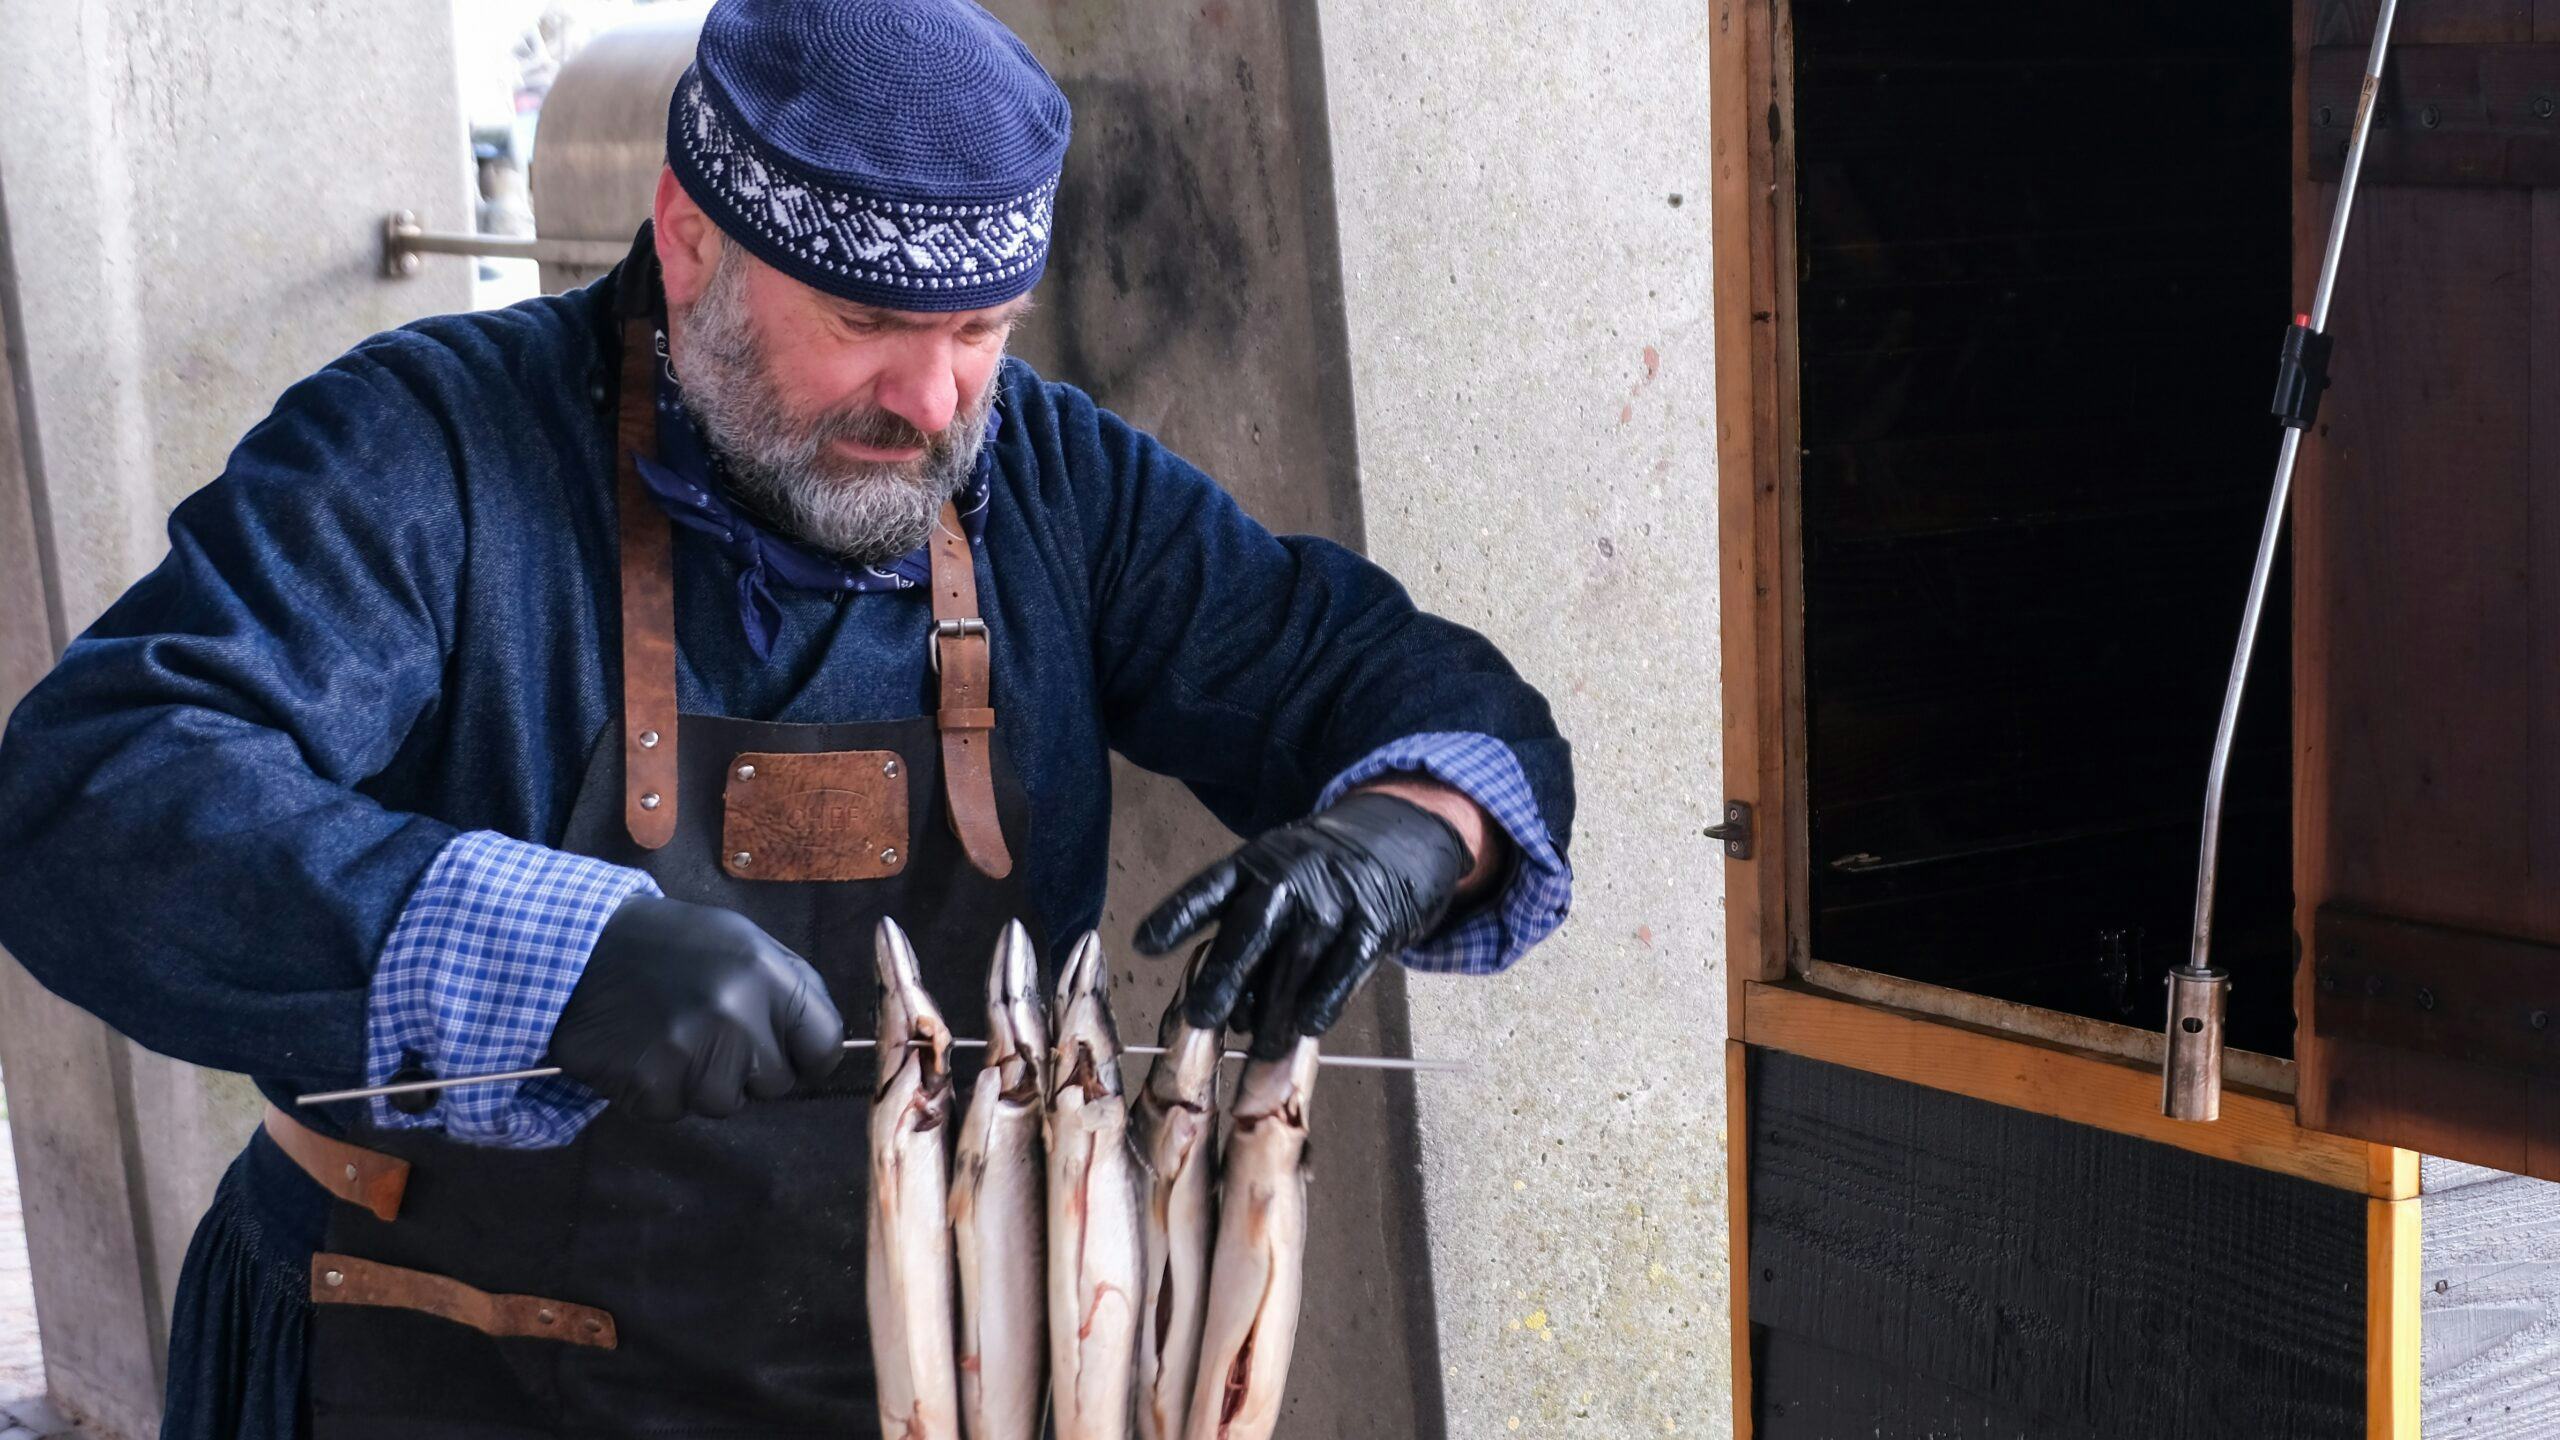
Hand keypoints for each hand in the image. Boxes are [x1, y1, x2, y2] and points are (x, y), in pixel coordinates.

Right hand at [549, 895, 843, 1120]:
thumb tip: (829, 1046)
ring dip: (703, 1083)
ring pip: (726, 1103)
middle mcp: (735, 1013)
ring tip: (674, 1039)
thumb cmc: (672, 945)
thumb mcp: (743, 942)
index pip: (824, 1045)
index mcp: (766, 973)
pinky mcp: (649, 1083)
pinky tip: (644, 1052)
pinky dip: (660, 1091)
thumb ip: (790, 989)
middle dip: (750, 1068)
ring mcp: (691, 1051)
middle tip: (710, 1033)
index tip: (790, 1055)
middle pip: (776, 1083)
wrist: (578, 947)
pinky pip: (675, 1110)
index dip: (808, 1056)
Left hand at [1134, 790, 1474, 1055]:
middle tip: (1202, 1019)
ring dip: (1273, 1012)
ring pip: (1295, 963)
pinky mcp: (1371, 925)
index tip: (1145, 946)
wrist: (1392, 845)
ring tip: (1258, 1048)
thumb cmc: (1311, 881)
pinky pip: (1343, 971)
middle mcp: (1287, 880)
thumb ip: (1239, 933)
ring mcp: (1331, 902)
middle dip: (1224, 977)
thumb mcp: (1269, 882)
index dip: (1176, 917)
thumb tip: (1214, 1008)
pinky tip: (1307, 1027)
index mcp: (1251, 866)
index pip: (1207, 890)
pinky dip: (1323, 1002)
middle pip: (1249, 931)